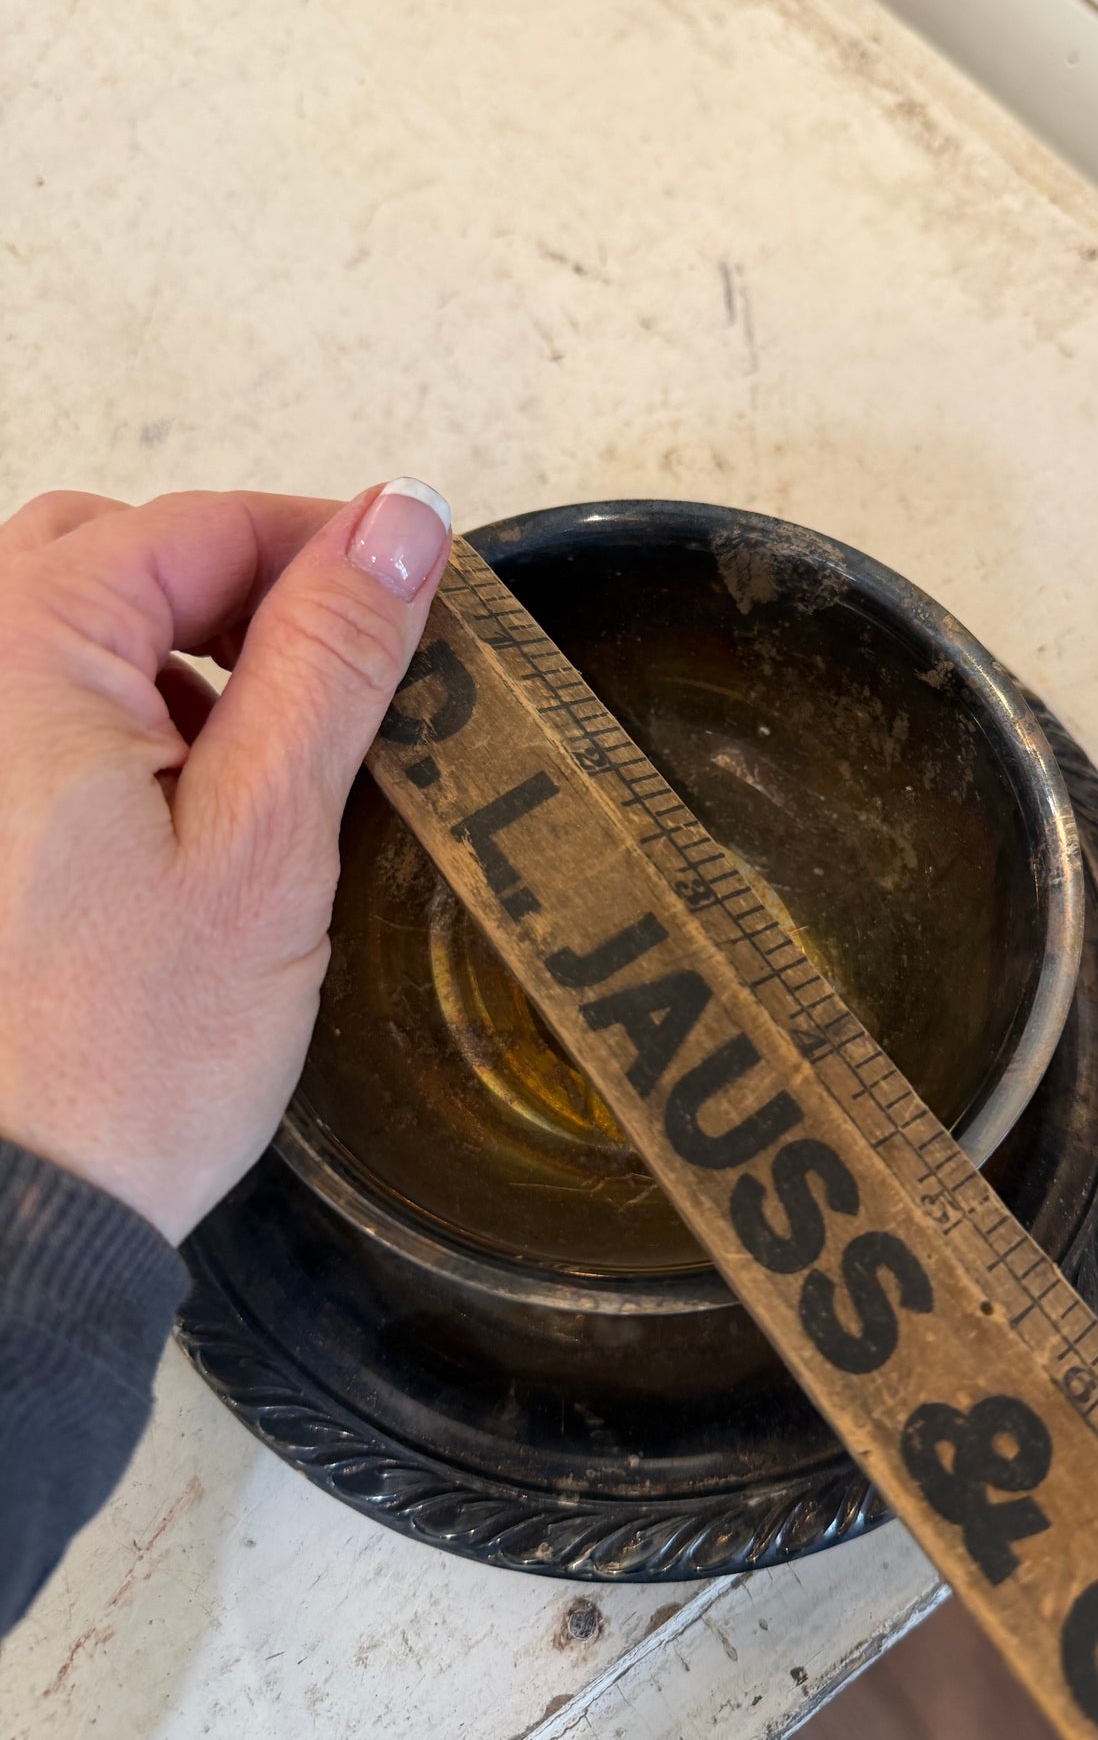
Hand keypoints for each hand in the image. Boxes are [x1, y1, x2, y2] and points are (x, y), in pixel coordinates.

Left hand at [0, 480, 450, 1243]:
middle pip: (116, 554)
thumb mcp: (267, 841)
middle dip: (240, 593)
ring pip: (69, 628)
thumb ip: (331, 660)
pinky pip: (33, 709)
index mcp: (20, 652)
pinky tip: (174, 813)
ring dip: (177, 658)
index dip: (325, 547)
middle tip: (341, 678)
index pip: (198, 526)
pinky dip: (118, 720)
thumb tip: (400, 522)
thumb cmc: (124, 1058)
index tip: (415, 595)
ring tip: (259, 765)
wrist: (9, 1218)